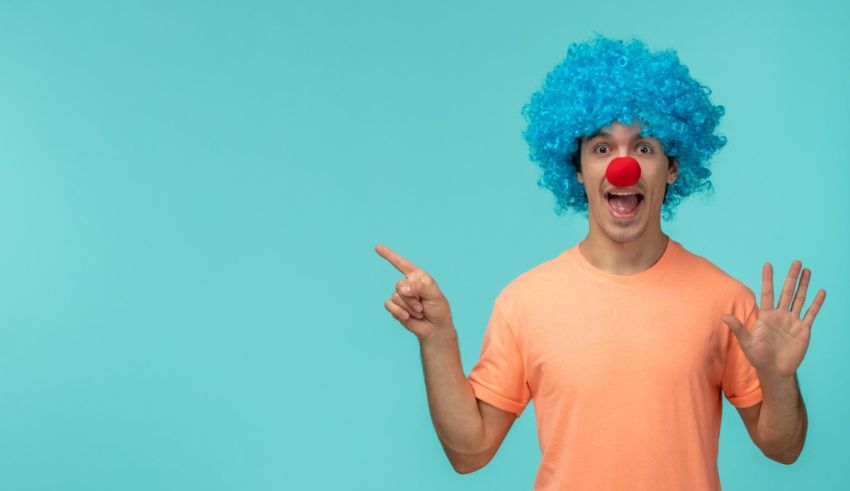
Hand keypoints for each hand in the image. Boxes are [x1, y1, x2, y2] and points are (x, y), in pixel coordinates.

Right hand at [375, 244, 454, 340]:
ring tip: (419, 312)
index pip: (401, 263)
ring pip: (396, 297)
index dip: (389, 255)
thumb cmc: (438, 309)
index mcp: (418, 277)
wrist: (435, 328)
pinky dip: (398, 312)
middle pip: (399, 285)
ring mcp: (400, 296)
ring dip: (409, 307)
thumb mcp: (434, 295)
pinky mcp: (395, 307)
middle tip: (422, 306)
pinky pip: (389, 305)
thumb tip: (402, 288)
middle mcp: (407, 284)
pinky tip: (406, 316)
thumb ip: (420, 287)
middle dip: (411, 298)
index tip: (377, 247)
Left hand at [722, 261, 826, 377]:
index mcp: (766, 316)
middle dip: (791, 277)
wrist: (774, 370)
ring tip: (807, 271)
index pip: (767, 293)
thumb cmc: (758, 356)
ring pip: (799, 299)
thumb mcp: (746, 342)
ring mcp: (792, 321)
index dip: (768, 279)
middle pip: (786, 292)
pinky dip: (816, 303)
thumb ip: (738, 327)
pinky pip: (811, 313)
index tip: (768, 264)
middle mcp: (780, 315)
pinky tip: (820, 292)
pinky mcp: (803, 330)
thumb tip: (724, 316)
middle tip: (796, 262)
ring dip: (804, 285)